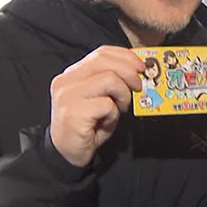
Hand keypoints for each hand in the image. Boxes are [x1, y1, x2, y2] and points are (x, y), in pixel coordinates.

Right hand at [49, 46, 143, 167]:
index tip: (140, 66)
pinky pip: (106, 104)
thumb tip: (138, 72)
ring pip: (109, 79)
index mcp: (73, 74)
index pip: (101, 53)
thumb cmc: (88, 125)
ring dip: (123, 94)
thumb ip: (112, 82)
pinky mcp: (73, 112)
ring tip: (121, 108)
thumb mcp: (101, 98)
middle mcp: (66, 81)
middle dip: (129, 71)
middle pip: (104, 61)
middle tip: (139, 86)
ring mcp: (68, 96)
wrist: (67, 154)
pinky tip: (107, 122)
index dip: (125, 56)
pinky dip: (113, 113)